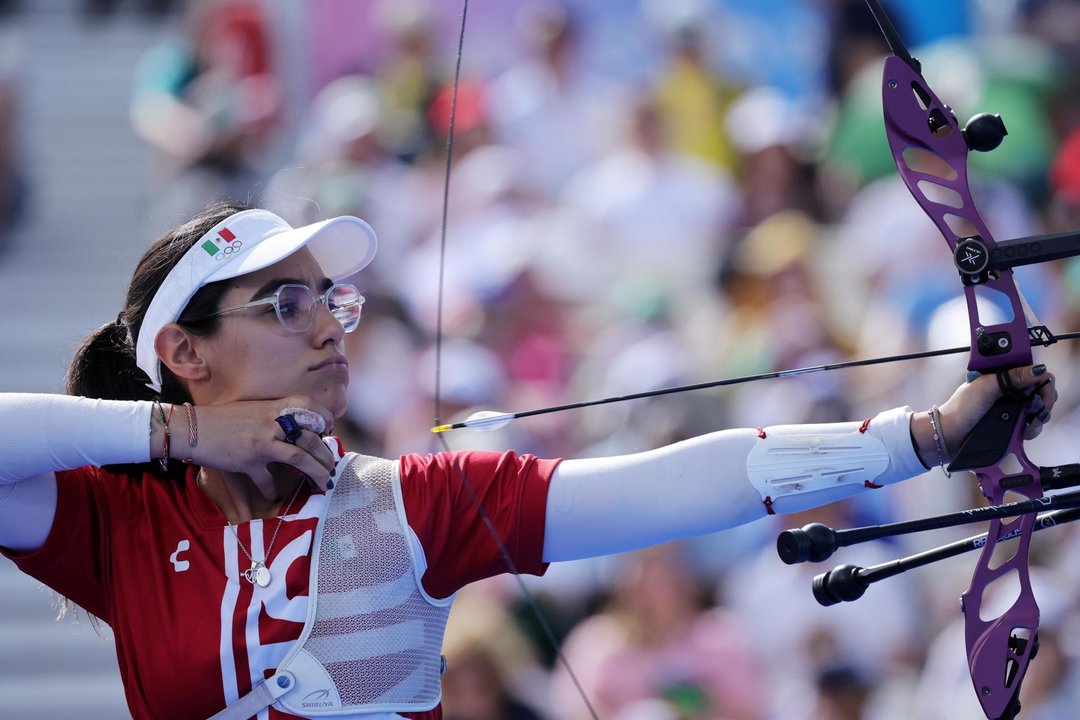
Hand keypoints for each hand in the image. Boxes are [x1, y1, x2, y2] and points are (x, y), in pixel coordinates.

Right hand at [175, 395, 336, 499]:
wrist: (193, 428)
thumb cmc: (222, 418)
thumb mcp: (252, 409)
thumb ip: (273, 415)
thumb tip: (295, 427)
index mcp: (273, 407)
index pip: (309, 406)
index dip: (325, 417)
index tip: (329, 429)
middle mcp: (271, 423)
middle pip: (310, 438)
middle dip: (325, 455)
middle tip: (331, 467)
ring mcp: (261, 442)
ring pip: (299, 458)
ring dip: (315, 473)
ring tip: (322, 484)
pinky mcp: (248, 461)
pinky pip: (267, 480)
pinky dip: (272, 490)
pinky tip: (274, 497)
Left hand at [921, 365, 1056, 465]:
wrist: (950, 435)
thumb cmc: (962, 408)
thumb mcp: (985, 388)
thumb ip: (1010, 377)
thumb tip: (1038, 370)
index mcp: (1004, 376)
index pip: (1035, 373)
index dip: (1042, 383)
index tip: (1039, 396)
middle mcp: (1011, 391)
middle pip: (1042, 392)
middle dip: (1043, 403)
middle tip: (1034, 414)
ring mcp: (1013, 408)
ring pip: (1040, 410)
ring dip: (1037, 419)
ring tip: (1025, 425)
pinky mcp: (1013, 424)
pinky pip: (1032, 426)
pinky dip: (1031, 430)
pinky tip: (1022, 433)